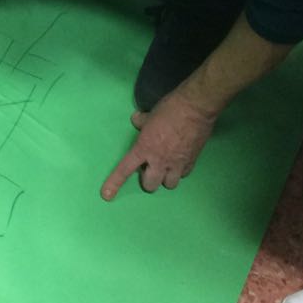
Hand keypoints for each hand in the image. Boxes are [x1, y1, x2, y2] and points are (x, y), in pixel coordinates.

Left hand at [99, 87, 218, 201]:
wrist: (196, 108)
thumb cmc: (170, 108)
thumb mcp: (149, 114)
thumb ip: (141, 121)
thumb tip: (137, 120)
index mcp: (144, 148)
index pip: (125, 169)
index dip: (114, 183)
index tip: (106, 195)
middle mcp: (159, 160)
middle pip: (150, 185)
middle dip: (148, 180)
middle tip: (150, 168)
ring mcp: (177, 164)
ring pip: (169, 185)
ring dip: (165, 178)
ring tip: (166, 167)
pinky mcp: (191, 162)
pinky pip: (183, 175)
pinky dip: (180, 171)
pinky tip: (179, 162)